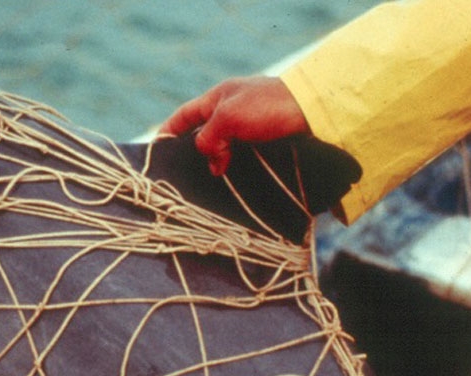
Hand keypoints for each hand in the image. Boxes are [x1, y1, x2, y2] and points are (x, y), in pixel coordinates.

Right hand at [160, 76, 309, 175]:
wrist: (314, 109)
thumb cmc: (268, 106)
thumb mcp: (228, 118)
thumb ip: (208, 136)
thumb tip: (209, 159)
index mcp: (219, 98)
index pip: (184, 116)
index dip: (168, 132)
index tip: (155, 151)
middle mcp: (233, 110)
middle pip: (203, 134)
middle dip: (194, 154)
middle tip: (185, 176)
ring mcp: (251, 126)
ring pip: (224, 148)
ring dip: (218, 164)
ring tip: (213, 183)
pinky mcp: (267, 141)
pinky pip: (243, 156)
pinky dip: (236, 167)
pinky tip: (235, 181)